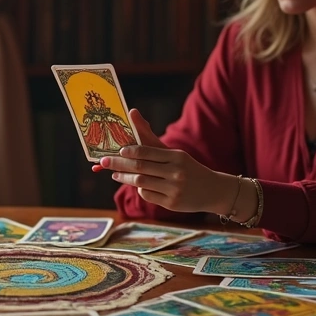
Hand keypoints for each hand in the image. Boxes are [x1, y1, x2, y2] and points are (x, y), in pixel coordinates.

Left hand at [93, 108, 233, 213]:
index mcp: (176, 157)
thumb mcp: (172, 153)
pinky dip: (140, 189)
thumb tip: (131, 112)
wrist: (212, 190)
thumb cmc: (187, 167)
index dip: (129, 152)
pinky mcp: (172, 203)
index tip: (116, 151)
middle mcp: (176, 172)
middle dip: (119, 164)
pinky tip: (139, 185)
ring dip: (125, 178)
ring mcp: (174, 189)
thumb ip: (149, 136)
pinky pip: (147, 195)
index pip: (147, 152)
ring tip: (116, 174)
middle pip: (140, 168)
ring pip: (141, 183)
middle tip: (103, 162)